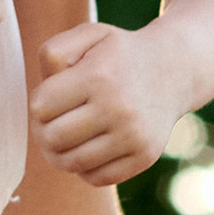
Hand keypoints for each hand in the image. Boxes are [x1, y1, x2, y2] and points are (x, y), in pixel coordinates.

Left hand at [30, 18, 188, 183]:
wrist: (174, 70)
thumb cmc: (118, 54)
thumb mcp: (88, 36)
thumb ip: (53, 54)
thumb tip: (40, 103)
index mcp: (99, 75)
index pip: (40, 108)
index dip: (39, 104)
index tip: (51, 98)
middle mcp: (118, 108)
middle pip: (52, 139)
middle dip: (44, 132)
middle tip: (52, 123)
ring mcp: (134, 136)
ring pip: (71, 163)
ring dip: (61, 153)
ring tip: (66, 138)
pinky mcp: (144, 157)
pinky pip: (96, 178)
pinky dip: (85, 168)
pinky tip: (89, 148)